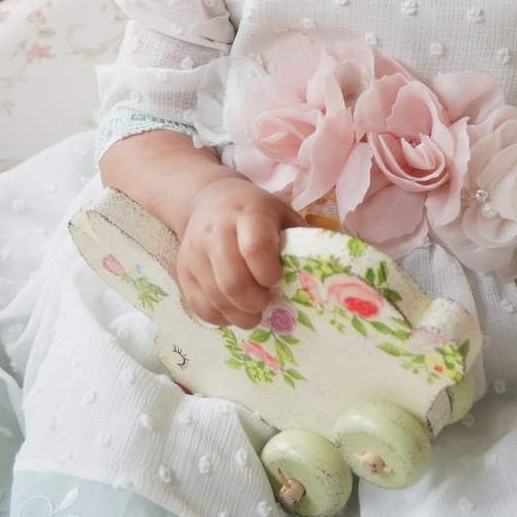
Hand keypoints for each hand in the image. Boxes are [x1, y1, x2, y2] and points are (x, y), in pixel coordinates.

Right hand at [177, 175, 297, 327]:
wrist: (208, 199)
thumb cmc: (254, 210)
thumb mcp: (282, 213)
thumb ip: (303, 238)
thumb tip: (333, 268)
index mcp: (247, 213)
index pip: (255, 248)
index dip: (269, 272)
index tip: (277, 279)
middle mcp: (216, 232)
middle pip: (233, 281)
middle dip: (256, 302)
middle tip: (267, 303)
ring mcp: (195, 253)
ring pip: (216, 298)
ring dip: (241, 315)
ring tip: (255, 311)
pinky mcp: (183, 271)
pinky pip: (200, 306)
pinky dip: (221, 317)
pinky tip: (234, 310)